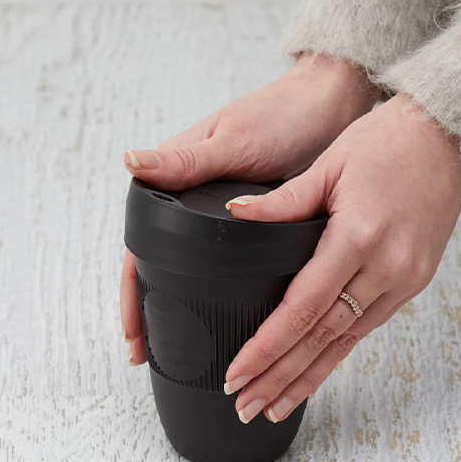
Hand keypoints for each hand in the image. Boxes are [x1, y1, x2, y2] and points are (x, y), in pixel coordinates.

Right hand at [121, 53, 378, 364]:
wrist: (330, 106)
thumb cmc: (280, 114)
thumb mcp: (232, 142)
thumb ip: (184, 162)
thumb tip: (131, 161)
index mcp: (176, 181)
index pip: (139, 247)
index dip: (134, 294)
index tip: (135, 336)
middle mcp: (193, 203)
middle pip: (162, 267)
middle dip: (155, 313)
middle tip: (151, 355)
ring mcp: (222, 217)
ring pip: (193, 272)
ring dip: (187, 309)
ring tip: (183, 349)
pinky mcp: (254, 226)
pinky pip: (229, 268)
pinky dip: (224, 295)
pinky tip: (230, 320)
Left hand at [222, 94, 460, 423]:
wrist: (449, 136)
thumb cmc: (388, 142)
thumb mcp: (328, 165)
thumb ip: (281, 201)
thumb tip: (235, 217)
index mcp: (359, 236)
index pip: (302, 307)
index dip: (267, 347)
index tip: (237, 373)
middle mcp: (386, 267)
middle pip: (322, 337)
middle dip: (280, 376)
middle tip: (245, 406)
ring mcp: (406, 279)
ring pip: (347, 341)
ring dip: (307, 377)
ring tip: (273, 406)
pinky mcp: (414, 282)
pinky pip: (368, 327)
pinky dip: (337, 353)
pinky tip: (314, 373)